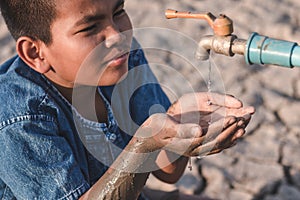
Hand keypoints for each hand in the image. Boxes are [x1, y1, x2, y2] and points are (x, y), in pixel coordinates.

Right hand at [134, 92, 254, 156]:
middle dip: (233, 127)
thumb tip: (199, 131)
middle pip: (219, 139)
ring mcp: (196, 149)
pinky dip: (226, 139)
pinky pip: (215, 145)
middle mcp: (195, 148)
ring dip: (233, 132)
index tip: (235, 116)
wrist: (150, 137)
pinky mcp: (196, 146)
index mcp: (188, 143)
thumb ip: (183, 130)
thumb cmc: (156, 128)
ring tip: (245, 122)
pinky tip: (235, 134)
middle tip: (246, 116)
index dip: (223, 125)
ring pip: (219, 142)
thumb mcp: (166, 126)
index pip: (211, 135)